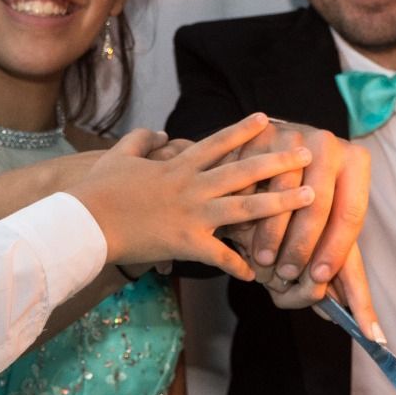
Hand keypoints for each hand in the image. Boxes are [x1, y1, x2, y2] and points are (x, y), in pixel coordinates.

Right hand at [67, 114, 313, 278]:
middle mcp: (191, 187)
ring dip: (280, 204)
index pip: (217, 143)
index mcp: (177, 166)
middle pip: (243, 171)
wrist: (86, 221)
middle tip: (307, 154)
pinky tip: (257, 275)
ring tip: (309, 198)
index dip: (243, 130)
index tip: (267, 119)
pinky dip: (238, 265)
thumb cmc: (98, 190)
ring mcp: (192, 215)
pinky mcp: (186, 243)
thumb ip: (141, 140)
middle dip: (278, 162)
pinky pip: (220, 256)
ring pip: (245, 207)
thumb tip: (159, 132)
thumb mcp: (118, 156)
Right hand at [234, 120, 369, 303]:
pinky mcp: (261, 133)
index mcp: (357, 163)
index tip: (316, 278)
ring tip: (262, 261)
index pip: (350, 213)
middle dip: (299, 247)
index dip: (333, 250)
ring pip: (281, 192)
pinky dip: (247, 209)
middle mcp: (330, 143)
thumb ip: (350, 279)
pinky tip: (243, 231)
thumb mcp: (334, 233)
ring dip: (270, 233)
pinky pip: (252, 179)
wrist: (276, 153)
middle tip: (283, 275)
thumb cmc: (309, 201)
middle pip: (316, 204)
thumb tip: (373, 332)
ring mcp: (294, 134)